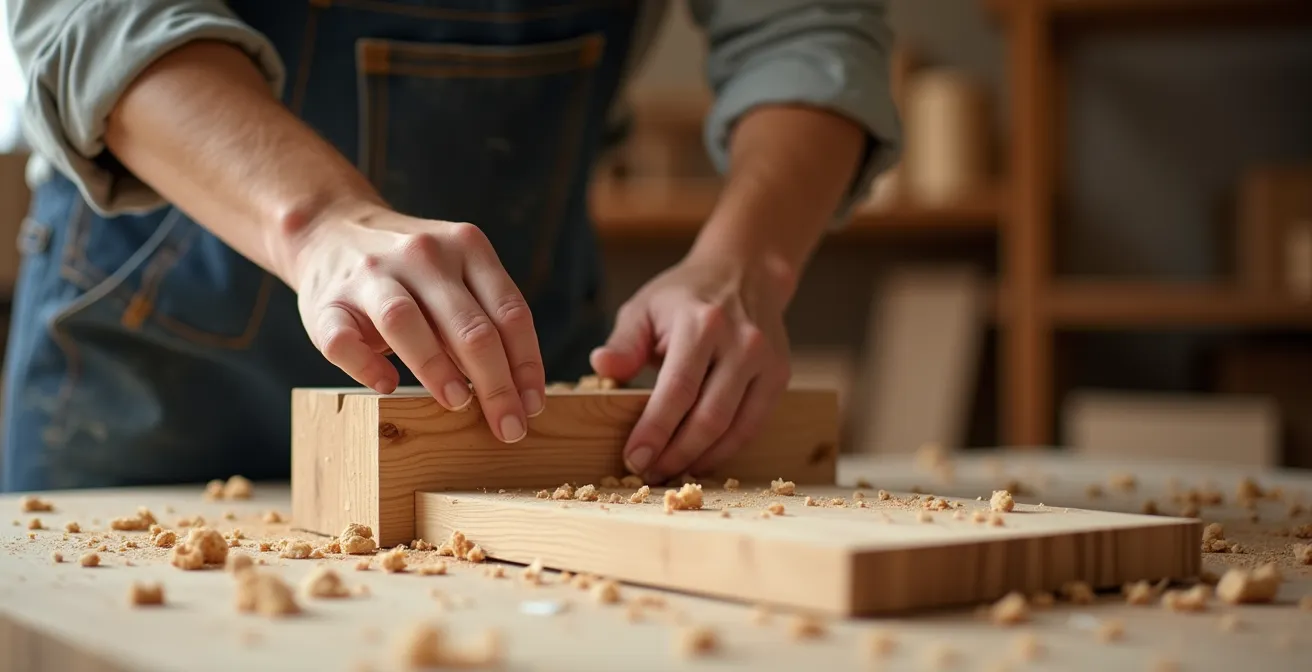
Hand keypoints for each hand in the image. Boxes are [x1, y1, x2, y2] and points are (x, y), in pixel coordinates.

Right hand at [289, 203, 544, 442]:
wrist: (331, 231)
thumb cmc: (411, 273)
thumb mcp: (457, 276)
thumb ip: (485, 318)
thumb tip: (518, 391)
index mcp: (467, 247)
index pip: (510, 312)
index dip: (526, 365)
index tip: (532, 406)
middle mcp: (422, 255)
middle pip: (469, 326)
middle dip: (495, 384)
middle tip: (508, 427)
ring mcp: (370, 275)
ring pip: (406, 322)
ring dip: (437, 368)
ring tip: (457, 403)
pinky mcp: (326, 303)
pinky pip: (344, 340)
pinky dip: (366, 366)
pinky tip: (386, 386)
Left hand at [590, 250, 794, 482]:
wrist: (745, 271)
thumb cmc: (685, 295)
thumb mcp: (644, 307)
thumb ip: (623, 341)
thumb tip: (601, 367)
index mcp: (702, 323)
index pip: (678, 389)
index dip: (655, 430)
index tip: (634, 458)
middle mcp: (741, 342)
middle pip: (709, 416)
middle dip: (676, 454)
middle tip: (649, 473)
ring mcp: (766, 360)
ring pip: (734, 428)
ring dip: (700, 458)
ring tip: (670, 471)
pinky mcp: (779, 375)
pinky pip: (752, 424)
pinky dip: (725, 449)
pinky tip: (700, 459)